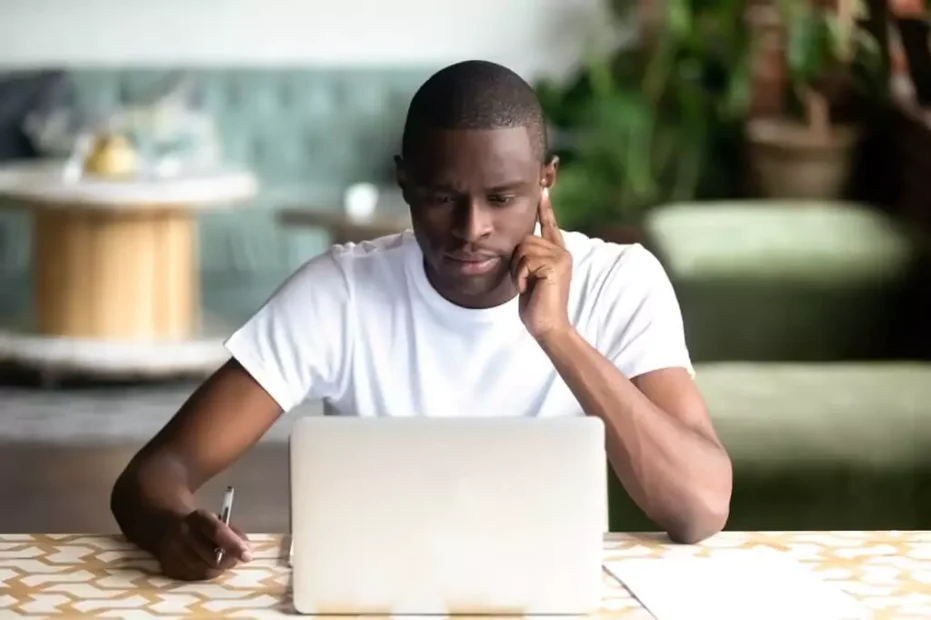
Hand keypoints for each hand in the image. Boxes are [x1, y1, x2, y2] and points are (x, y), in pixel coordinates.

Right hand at [156, 508, 251, 580]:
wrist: (167, 528)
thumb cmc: (201, 525)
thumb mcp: (218, 520)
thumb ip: (235, 534)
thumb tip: (248, 551)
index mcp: (198, 518)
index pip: (217, 532)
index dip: (233, 545)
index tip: (247, 556)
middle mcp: (182, 534)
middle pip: (212, 557)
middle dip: (229, 561)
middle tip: (235, 558)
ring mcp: (173, 553)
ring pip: (205, 571)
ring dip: (219, 568)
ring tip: (220, 559)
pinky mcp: (169, 568)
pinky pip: (195, 578)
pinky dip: (206, 573)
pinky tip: (205, 564)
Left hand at [511, 188, 572, 340]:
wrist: (548, 326)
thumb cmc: (536, 305)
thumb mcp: (531, 275)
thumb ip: (529, 257)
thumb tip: (519, 243)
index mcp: (557, 252)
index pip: (549, 225)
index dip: (545, 207)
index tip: (541, 189)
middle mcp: (562, 251)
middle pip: (525, 238)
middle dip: (516, 260)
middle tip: (524, 281)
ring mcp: (561, 257)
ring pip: (523, 248)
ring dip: (518, 269)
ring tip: (527, 285)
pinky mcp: (556, 264)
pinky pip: (525, 260)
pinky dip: (520, 276)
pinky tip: (528, 288)